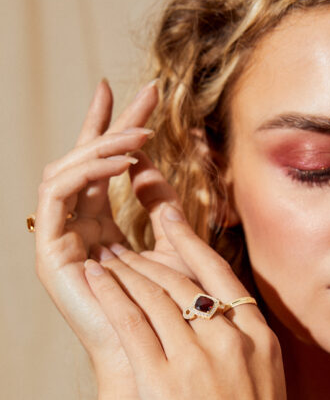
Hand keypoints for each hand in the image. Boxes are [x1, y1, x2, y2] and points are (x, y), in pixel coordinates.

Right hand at [34, 79, 157, 397]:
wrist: (156, 344)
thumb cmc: (168, 299)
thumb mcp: (172, 241)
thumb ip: (161, 204)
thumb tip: (150, 164)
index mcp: (101, 221)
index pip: (105, 166)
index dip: (118, 128)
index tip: (139, 96)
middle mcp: (78, 222)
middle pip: (87, 160)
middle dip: (113, 122)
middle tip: (144, 91)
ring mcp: (61, 234)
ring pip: (69, 169)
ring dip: (104, 145)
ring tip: (140, 134)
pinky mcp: (50, 249)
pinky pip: (59, 194)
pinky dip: (88, 171)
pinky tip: (122, 159)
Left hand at [84, 204, 286, 399]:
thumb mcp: (262, 372)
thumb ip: (240, 334)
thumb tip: (211, 302)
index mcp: (257, 335)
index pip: (218, 270)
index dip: (189, 239)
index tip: (169, 215)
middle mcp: (229, 339)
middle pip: (181, 282)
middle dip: (148, 260)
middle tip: (125, 245)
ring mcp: (197, 360)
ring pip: (154, 297)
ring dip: (126, 273)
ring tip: (107, 259)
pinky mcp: (162, 380)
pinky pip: (132, 323)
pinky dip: (111, 296)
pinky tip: (96, 278)